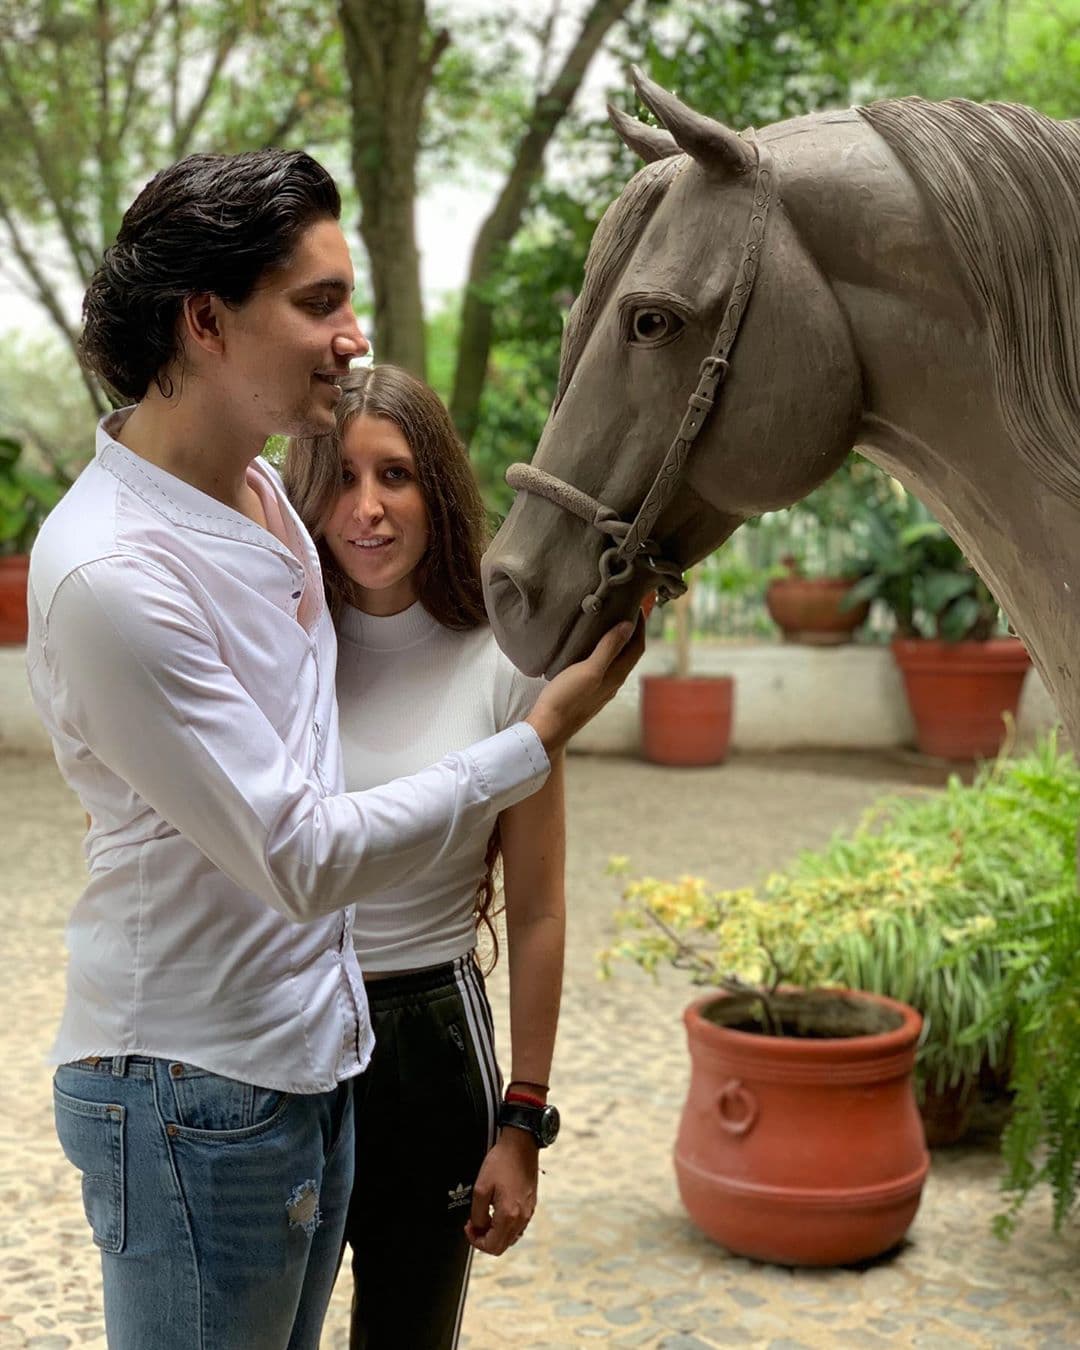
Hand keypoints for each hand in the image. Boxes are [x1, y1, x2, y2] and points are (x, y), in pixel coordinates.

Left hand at [464, 1128, 538, 1255]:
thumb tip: (478, 1227)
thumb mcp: (481, 1188)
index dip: (476, 1241)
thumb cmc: (503, 1161)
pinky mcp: (531, 1206)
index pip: (492, 1246)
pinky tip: (497, 1213)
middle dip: (484, 1239)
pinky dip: (505, 1226)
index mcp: (509, 1215)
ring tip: (485, 1218)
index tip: (469, 1228)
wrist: (521, 1145)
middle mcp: (522, 1217)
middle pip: (502, 1246)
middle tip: (474, 1225)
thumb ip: (477, 1214)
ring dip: (495, 1234)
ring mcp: (529, 1212)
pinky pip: (518, 1227)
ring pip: (510, 1238)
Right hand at [525, 614, 644, 755]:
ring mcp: (601, 688)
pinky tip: (589, 646)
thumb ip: (609, 648)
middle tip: (624, 609)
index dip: (641, 626)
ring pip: (616, 659)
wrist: (548, 728)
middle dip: (631, 630)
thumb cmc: (566, 698)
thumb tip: (629, 626)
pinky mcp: (588, 690)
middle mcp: (613, 682)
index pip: (638, 646)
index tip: (637, 605)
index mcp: (617, 675)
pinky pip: (603, 665)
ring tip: (607, 622)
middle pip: (629, 652)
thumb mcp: (589, 670)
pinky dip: (603, 650)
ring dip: (616, 640)